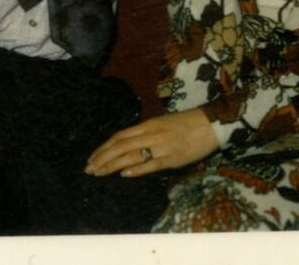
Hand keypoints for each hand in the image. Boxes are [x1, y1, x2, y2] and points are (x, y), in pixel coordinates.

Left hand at [85, 108, 218, 178]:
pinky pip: (151, 164)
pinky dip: (136, 169)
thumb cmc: (186, 123)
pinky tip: (124, 174)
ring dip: (112, 165)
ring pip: (131, 155)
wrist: (210, 123)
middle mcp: (151, 134)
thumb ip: (146, 133)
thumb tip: (129, 145)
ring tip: (99, 173)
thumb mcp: (162, 123)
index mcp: (148, 124)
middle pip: (120, 146)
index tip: (92, 157)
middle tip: (89, 169)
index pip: (120, 136)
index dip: (104, 147)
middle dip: (102, 158)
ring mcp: (161, 146)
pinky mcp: (172, 158)